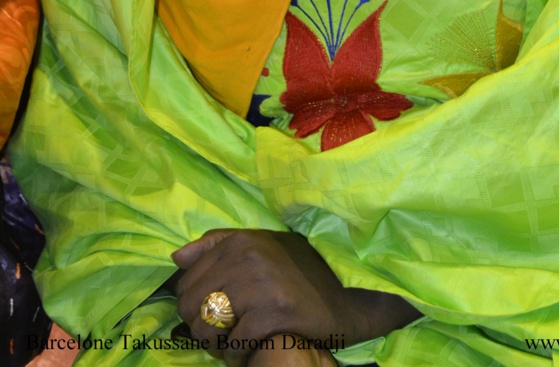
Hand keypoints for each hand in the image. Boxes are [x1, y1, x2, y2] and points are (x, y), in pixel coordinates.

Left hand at [172, 229, 418, 365]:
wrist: (346, 298)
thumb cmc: (298, 273)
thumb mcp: (260, 245)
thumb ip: (217, 244)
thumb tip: (176, 257)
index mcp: (240, 241)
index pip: (186, 281)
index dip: (192, 305)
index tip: (212, 315)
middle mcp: (247, 258)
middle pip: (192, 306)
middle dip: (202, 328)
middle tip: (224, 336)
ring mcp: (261, 285)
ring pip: (208, 328)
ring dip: (216, 346)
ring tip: (235, 345)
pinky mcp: (274, 313)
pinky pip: (234, 346)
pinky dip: (237, 358)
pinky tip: (251, 352)